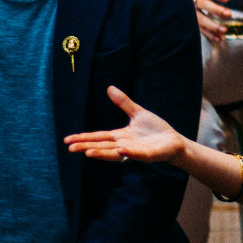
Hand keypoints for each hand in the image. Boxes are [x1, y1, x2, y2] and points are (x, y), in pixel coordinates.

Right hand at [64, 86, 187, 162]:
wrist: (174, 140)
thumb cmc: (155, 129)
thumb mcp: (137, 113)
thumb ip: (123, 103)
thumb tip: (109, 88)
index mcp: (120, 136)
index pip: (98, 137)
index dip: (83, 138)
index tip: (68, 140)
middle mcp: (124, 145)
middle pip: (102, 146)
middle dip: (87, 147)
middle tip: (70, 149)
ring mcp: (135, 151)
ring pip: (116, 153)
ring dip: (102, 153)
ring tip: (88, 153)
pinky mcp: (148, 155)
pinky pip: (137, 154)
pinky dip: (129, 152)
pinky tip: (121, 150)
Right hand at [191, 0, 237, 42]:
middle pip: (202, 3)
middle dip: (215, 9)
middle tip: (228, 14)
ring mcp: (190, 10)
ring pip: (199, 18)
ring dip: (211, 25)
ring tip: (224, 30)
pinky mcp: (189, 21)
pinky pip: (198, 28)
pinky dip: (209, 34)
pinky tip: (219, 38)